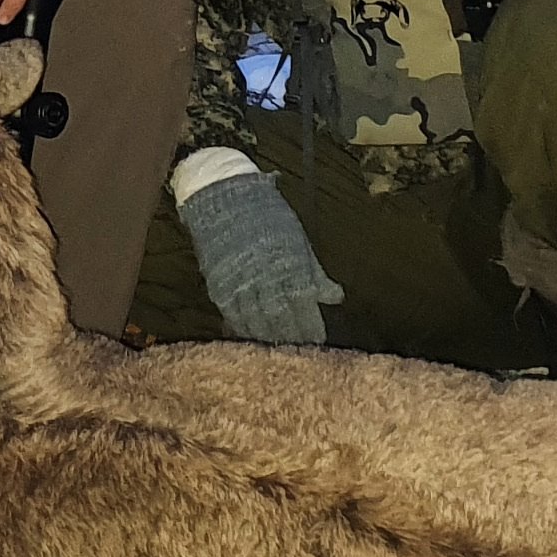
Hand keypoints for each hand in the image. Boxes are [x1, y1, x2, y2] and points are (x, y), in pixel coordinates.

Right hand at [173, 167, 343, 345]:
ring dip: (268, 340)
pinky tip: (250, 339)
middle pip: (282, 323)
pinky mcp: (220, 288)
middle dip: (292, 341)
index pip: (305, 311)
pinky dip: (243, 331)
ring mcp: (242, 288)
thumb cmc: (268, 216)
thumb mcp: (299, 241)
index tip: (318, 344)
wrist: (225, 199)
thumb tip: (336, 297)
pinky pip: (233, 318)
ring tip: (277, 354)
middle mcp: (267, 284)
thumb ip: (316, 273)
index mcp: (291, 270)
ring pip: (257, 325)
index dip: (311, 330)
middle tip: (300, 357)